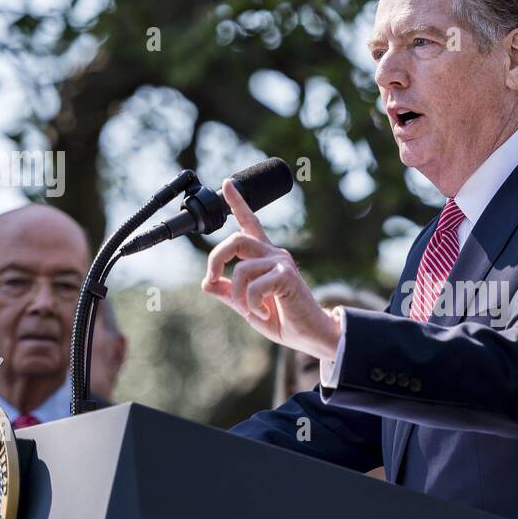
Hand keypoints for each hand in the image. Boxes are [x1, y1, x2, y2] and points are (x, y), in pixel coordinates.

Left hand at [201, 179, 341, 359]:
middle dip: (216, 259)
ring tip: (251, 310)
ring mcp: (282, 263)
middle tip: (212, 279)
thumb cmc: (284, 320)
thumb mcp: (248, 307)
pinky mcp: (287, 276)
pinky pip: (254, 286)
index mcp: (265, 257)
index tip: (226, 183)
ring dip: (238, 295)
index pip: (250, 223)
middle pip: (235, 239)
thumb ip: (230, 294)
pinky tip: (262, 312)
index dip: (237, 203)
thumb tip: (206, 283)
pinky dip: (251, 303)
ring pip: (241, 268)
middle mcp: (274, 254)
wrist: (311, 335)